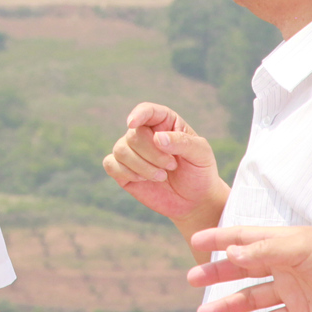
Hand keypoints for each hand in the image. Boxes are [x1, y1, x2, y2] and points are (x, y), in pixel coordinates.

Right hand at [103, 102, 222, 221]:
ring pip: (120, 150)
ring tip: (162, 176)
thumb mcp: (201, 154)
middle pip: (133, 135)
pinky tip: (143, 179)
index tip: (133, 123)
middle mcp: (145, 134)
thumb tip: (157, 138)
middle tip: (171, 166)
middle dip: (151, 153)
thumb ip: (182, 142)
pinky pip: (110, 164)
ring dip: (142, 166)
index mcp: (164, 123)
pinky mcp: (123, 170)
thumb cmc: (199, 172)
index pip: (147, 110)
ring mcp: (132, 152)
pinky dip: (126, 172)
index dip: (138, 114)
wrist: (194, 200)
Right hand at [187, 225, 311, 311]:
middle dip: (217, 273)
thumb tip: (230, 254)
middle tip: (192, 279)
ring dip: (228, 306)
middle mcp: (282, 265)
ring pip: (251, 299)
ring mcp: (290, 290)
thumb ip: (264, 252)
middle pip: (242, 270)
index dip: (220, 238)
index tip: (196, 241)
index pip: (243, 238)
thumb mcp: (299, 248)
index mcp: (281, 243)